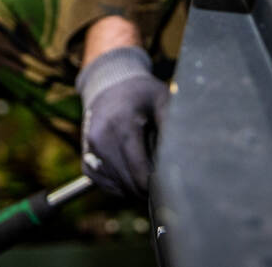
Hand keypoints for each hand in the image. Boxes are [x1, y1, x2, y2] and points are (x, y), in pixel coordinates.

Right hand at [76, 45, 168, 197]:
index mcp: (122, 125)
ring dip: (134, 186)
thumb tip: (185, 156)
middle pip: (129, 183)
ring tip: (146, 169)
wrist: (108, 84)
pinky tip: (131, 172)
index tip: (171, 184)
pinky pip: (105, 184)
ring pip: (117, 186)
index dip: (157, 185)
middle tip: (163, 180)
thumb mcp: (161, 99)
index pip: (140, 172)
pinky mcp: (86, 158)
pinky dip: (120, 185)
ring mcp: (90, 149)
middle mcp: (101, 139)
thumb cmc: (141, 93)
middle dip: (147, 188)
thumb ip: (171, 125)